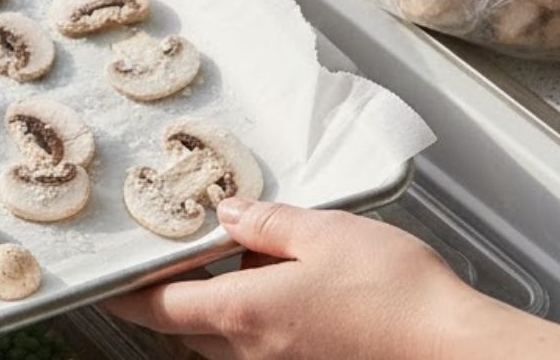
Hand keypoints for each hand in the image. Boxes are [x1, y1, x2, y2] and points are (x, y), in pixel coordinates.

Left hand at [101, 197, 559, 359]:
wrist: (453, 347)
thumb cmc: (394, 293)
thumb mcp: (323, 233)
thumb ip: (266, 222)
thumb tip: (227, 213)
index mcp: (242, 313)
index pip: (159, 308)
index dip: (125, 293)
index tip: (106, 279)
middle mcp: (253, 350)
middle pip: (184, 329)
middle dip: (165, 298)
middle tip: (163, 260)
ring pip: (221, 340)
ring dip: (211, 306)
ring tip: (227, 261)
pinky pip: (258, 347)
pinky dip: (250, 318)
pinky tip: (277, 285)